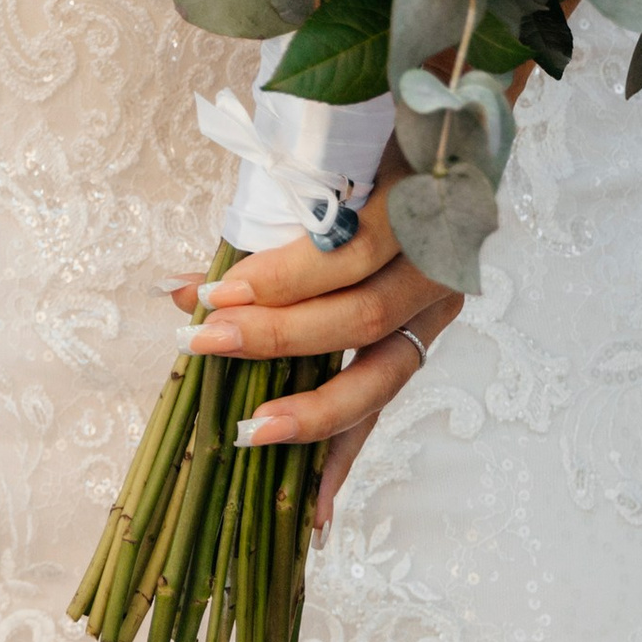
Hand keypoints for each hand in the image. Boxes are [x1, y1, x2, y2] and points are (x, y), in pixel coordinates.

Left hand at [171, 148, 458, 533]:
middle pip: (359, 318)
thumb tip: (181, 289)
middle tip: (203, 344)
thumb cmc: (381, 134)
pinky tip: (314, 514)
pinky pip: (381, 403)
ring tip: (251, 433)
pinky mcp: (422, 341)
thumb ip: (262, 222)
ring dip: (311, 411)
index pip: (351, 254)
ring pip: (381, 377)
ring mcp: (436, 310)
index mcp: (421, 206)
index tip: (215, 294)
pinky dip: (344, 456)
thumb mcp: (331, 158)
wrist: (460, 128)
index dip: (284, 278)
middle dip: (275, 338)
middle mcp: (438, 267)